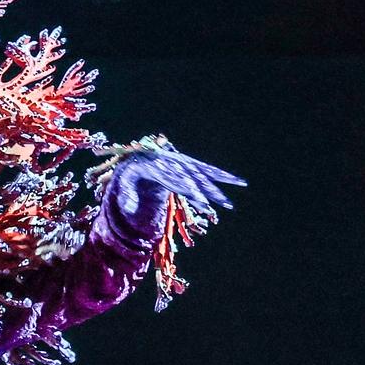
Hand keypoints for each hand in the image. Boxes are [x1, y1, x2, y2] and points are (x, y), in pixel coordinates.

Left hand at [107, 146, 243, 225]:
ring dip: (223, 179)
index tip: (201, 200)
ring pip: (205, 171)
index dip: (189, 189)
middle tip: (225, 201)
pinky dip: (222, 175)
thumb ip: (126, 196)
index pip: (176, 180)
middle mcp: (174, 163)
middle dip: (210, 189)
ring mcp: (183, 163)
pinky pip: (207, 170)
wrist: (136, 155)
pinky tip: (238, 181)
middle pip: (194, 176)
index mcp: (159, 167)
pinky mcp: (189, 165)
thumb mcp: (122, 184)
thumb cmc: (129, 173)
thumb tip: (129, 209)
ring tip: (241, 185)